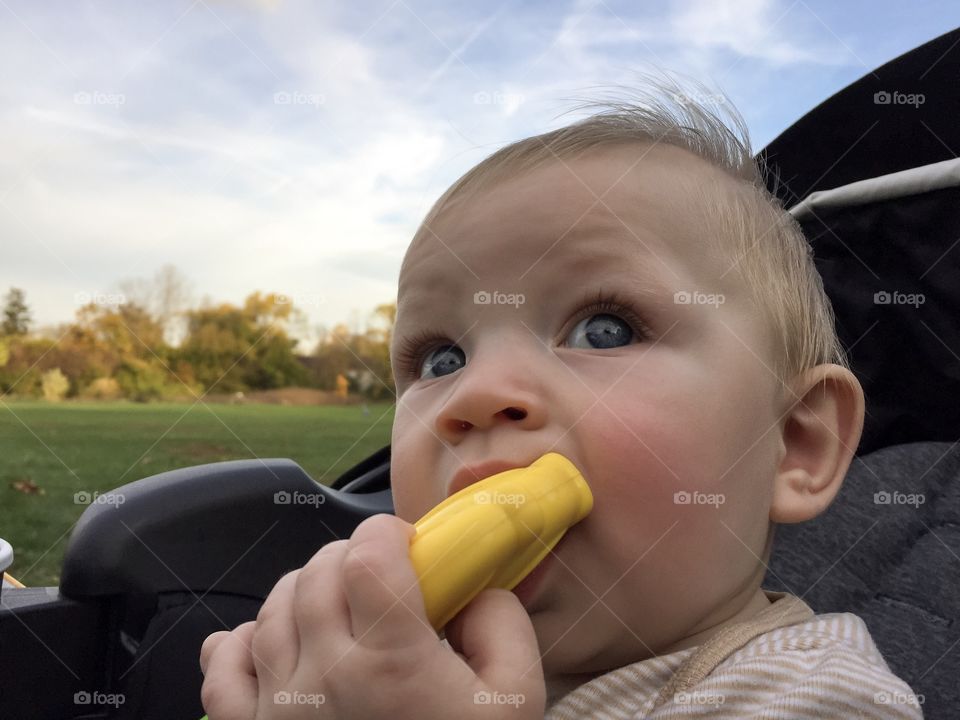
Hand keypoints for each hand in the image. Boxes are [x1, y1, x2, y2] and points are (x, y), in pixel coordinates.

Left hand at [199, 513, 545, 718]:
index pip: (368, 555)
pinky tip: (268, 641)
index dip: (388, 532)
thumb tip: (475, 588)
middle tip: (379, 577)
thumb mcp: (517, 703)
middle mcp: (324, 678)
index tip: (406, 544)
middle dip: (350, 557)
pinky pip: (221, 671)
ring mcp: (278, 711)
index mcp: (392, 664)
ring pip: (272, 610)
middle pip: (317, 573)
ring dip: (305, 591)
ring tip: (337, 606)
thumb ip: (504, 627)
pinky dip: (239, 643)